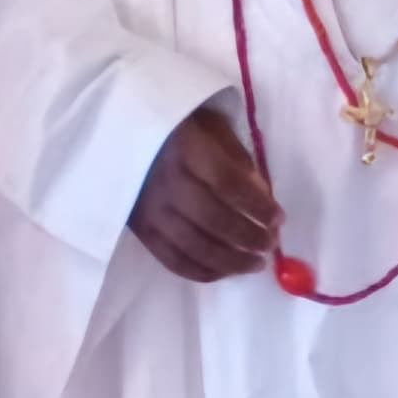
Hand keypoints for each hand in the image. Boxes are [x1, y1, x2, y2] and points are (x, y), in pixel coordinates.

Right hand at [129, 105, 282, 281]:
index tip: (279, 218)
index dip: (256, 205)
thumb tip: (263, 196)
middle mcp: (164, 181)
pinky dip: (202, 271)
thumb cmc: (176, 125)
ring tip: (255, 264)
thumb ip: (237, 158)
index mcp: (185, 147)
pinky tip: (225, 272)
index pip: (227, 183)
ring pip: (193, 247)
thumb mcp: (210, 125)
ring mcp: (148, 209)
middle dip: (247, 237)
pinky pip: (172, 259)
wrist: (118, 132)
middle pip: (212, 219)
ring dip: (230, 262)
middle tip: (270, 244)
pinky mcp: (139, 229)